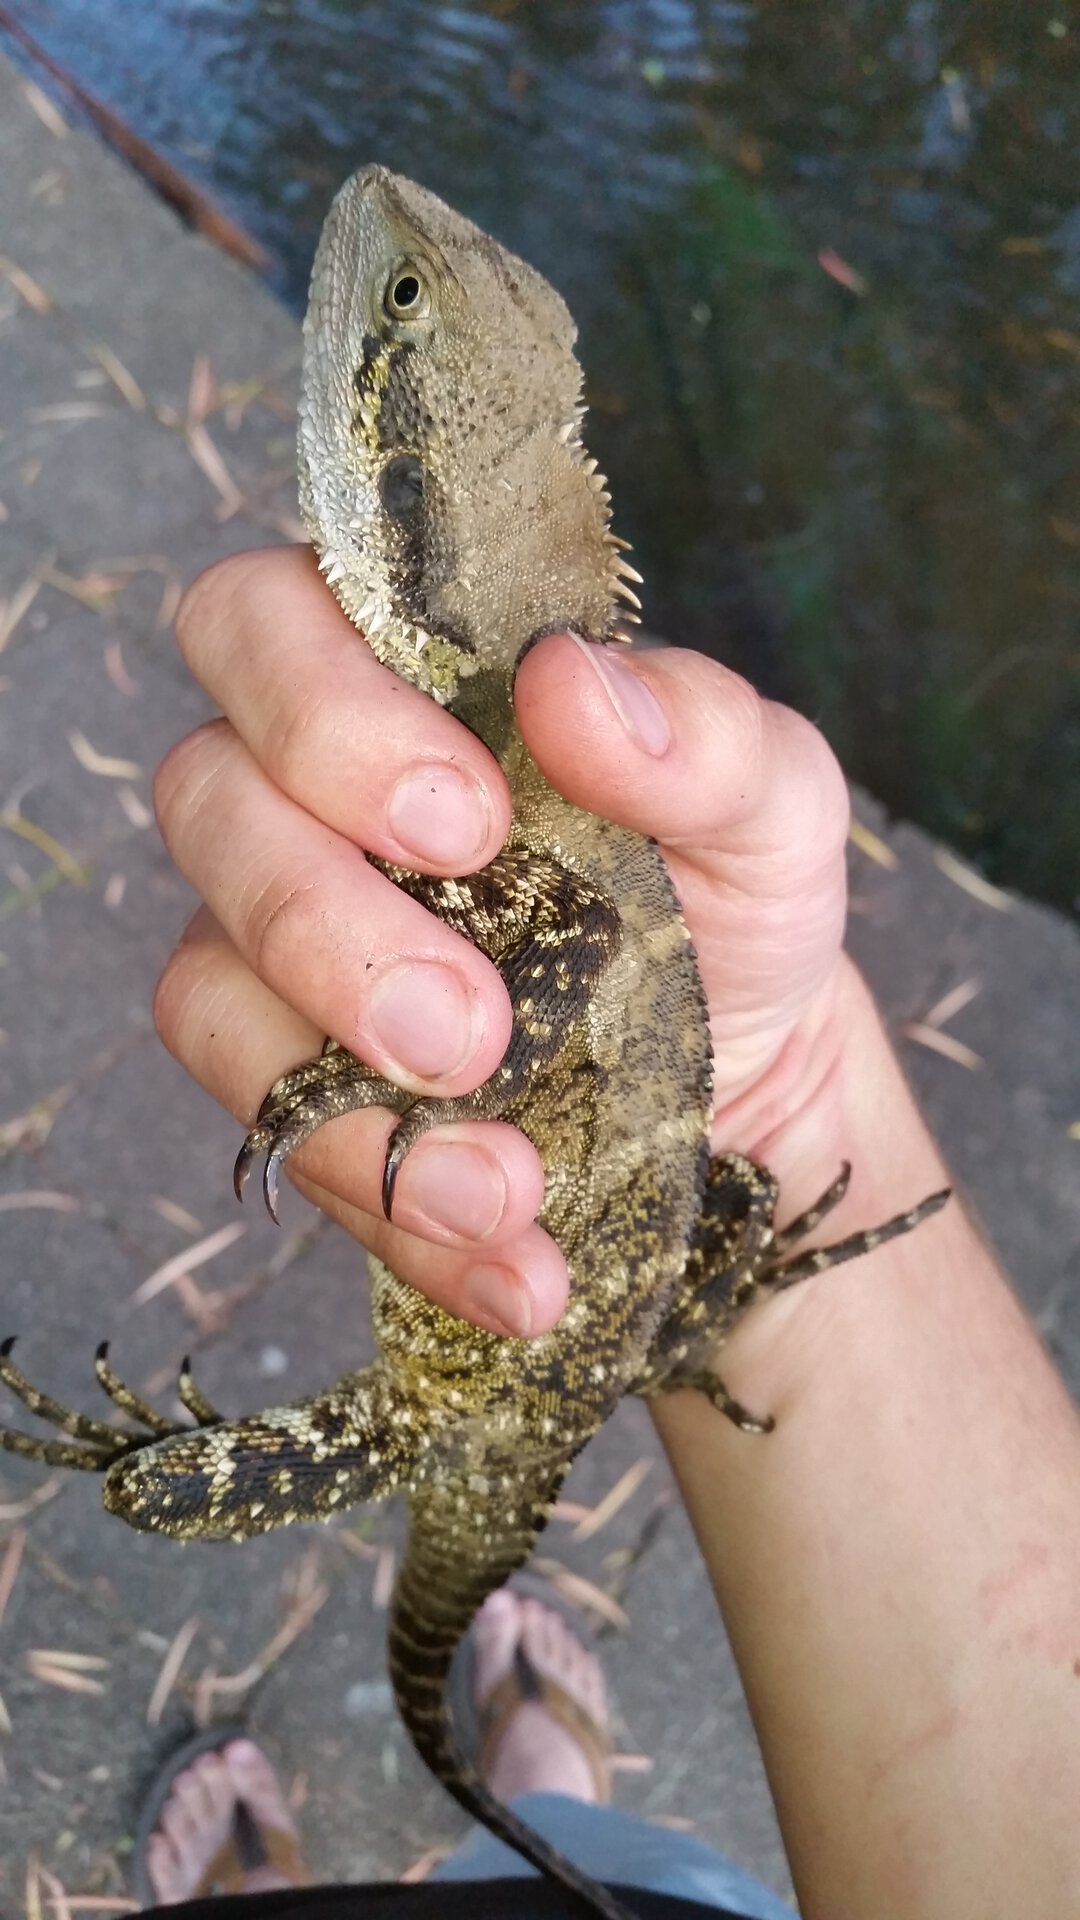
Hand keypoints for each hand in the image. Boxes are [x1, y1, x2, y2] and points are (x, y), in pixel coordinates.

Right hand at [154, 546, 856, 1339]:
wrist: (746, 1077)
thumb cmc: (733, 896)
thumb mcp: (770, 807)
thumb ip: (702, 733)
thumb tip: (574, 683)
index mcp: (405, 673)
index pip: (259, 619)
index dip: (321, 711)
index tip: (467, 820)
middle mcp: (304, 791)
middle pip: (206, 802)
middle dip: (326, 926)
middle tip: (473, 1030)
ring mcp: (277, 941)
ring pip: (206, 987)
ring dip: (350, 1100)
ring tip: (509, 1186)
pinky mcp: (293, 1076)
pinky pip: (276, 1135)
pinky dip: (395, 1210)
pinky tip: (516, 1266)